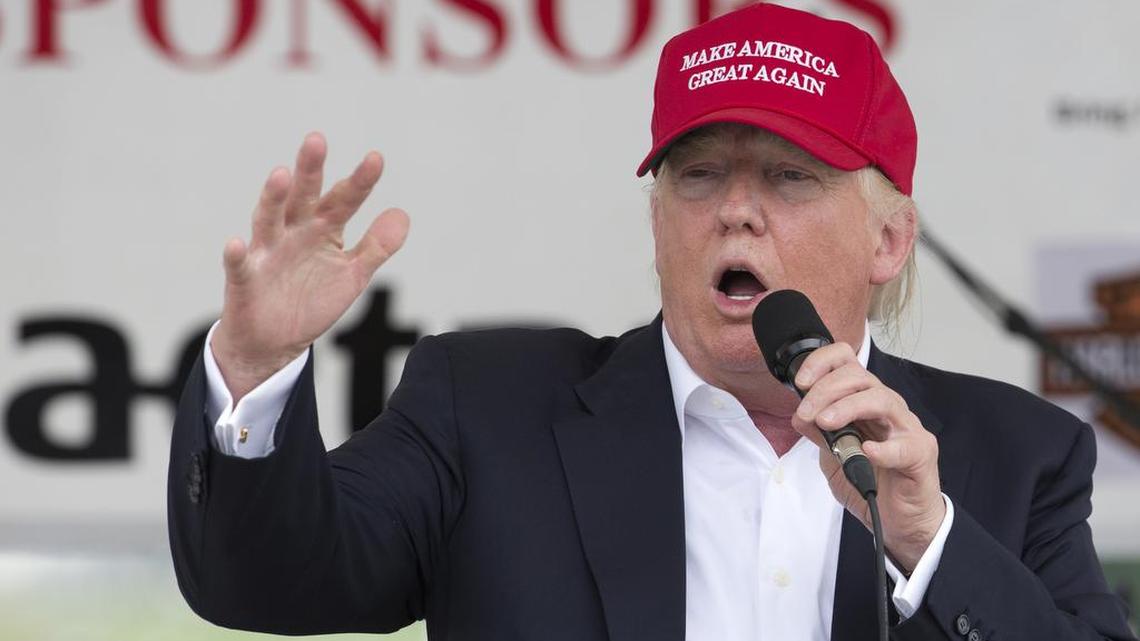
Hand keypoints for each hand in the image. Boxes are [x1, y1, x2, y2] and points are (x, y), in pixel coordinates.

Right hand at [211, 133, 409, 401]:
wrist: (275, 341)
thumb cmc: (312, 300)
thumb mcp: (352, 275)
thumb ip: (376, 246)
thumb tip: (403, 215)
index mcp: (322, 230)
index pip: (343, 200)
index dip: (360, 182)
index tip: (376, 159)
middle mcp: (293, 233)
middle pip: (302, 197)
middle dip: (309, 170)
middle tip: (317, 140)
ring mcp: (267, 253)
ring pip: (268, 220)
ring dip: (273, 199)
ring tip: (281, 176)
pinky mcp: (245, 280)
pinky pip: (239, 266)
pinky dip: (236, 255)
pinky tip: (236, 243)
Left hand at [790, 343, 945, 571]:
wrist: (900, 520)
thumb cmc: (872, 482)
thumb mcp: (834, 457)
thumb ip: (820, 435)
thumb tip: (801, 415)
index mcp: (866, 402)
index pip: (848, 363)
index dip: (822, 363)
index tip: (801, 382)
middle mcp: (888, 408)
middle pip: (860, 377)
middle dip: (826, 390)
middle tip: (806, 413)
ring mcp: (907, 429)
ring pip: (881, 399)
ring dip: (847, 407)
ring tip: (826, 423)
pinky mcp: (920, 454)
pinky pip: (904, 446)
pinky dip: (883, 448)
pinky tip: (867, 451)